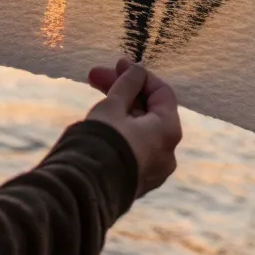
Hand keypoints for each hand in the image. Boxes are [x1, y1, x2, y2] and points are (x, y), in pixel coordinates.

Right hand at [85, 56, 181, 198]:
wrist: (84, 191)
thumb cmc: (102, 142)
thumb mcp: (113, 106)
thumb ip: (127, 85)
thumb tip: (138, 69)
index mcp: (169, 132)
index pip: (162, 93)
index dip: (140, 75)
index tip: (118, 63)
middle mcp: (167, 153)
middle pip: (149, 112)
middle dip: (123, 91)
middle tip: (95, 75)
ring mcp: (153, 171)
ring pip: (139, 131)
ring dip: (119, 110)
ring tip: (92, 95)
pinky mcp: (136, 182)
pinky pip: (133, 149)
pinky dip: (121, 132)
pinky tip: (100, 120)